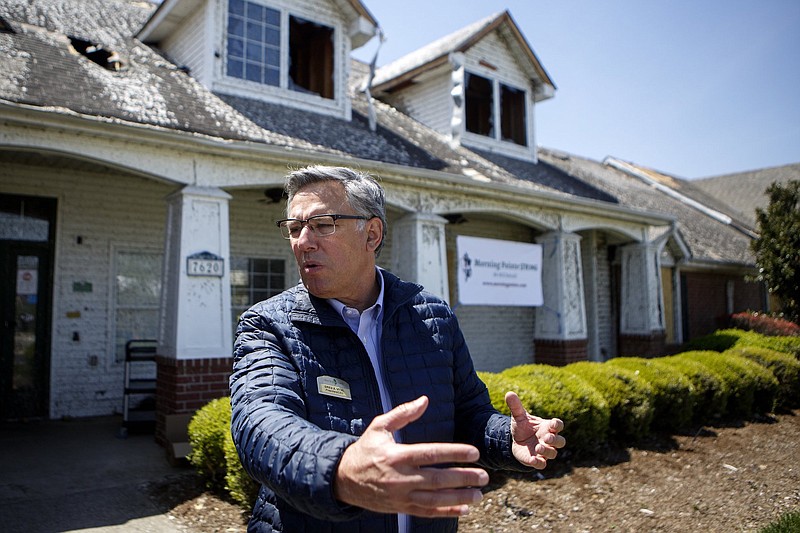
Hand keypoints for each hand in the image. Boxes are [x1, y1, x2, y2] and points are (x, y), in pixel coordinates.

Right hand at [334, 395, 489, 516]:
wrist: (343, 479)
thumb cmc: (365, 449)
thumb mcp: (379, 426)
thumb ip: (403, 413)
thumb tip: (424, 400)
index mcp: (397, 455)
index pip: (431, 454)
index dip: (454, 453)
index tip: (474, 453)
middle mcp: (400, 478)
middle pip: (437, 479)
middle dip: (463, 478)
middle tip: (484, 476)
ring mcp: (401, 495)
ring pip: (435, 500)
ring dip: (459, 498)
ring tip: (479, 495)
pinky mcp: (400, 507)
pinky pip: (427, 512)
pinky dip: (446, 512)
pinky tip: (463, 509)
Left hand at [505, 391, 564, 468]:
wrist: (515, 441)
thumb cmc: (522, 427)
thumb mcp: (518, 417)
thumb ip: (515, 406)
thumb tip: (509, 393)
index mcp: (546, 427)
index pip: (558, 425)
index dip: (557, 425)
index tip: (552, 424)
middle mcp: (548, 439)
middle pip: (560, 441)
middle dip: (555, 440)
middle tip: (546, 438)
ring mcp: (544, 451)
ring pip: (553, 453)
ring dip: (547, 451)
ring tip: (537, 447)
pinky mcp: (537, 460)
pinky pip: (542, 464)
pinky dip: (539, 463)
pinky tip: (533, 459)